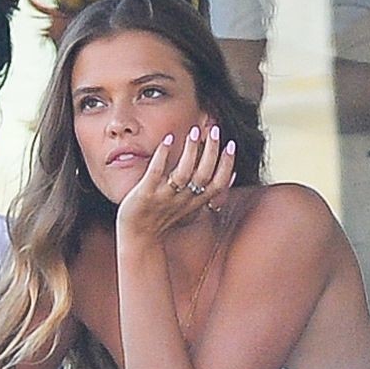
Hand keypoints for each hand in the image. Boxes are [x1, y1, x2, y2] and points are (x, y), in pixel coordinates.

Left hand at [116, 124, 236, 245]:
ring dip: (190, 151)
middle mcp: (183, 200)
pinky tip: (168, 139)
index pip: (218, 183)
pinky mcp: (145, 194)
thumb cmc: (162, 220)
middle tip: (213, 129)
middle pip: (203, 175)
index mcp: (195, 203)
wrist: (137, 239)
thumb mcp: (191, 209)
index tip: (231, 144)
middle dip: (211, 151)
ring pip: (183, 174)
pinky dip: (163, 156)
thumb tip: (232, 176)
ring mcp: (164, 197)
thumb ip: (209, 194)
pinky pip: (155, 173)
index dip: (227, 164)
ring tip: (194, 132)